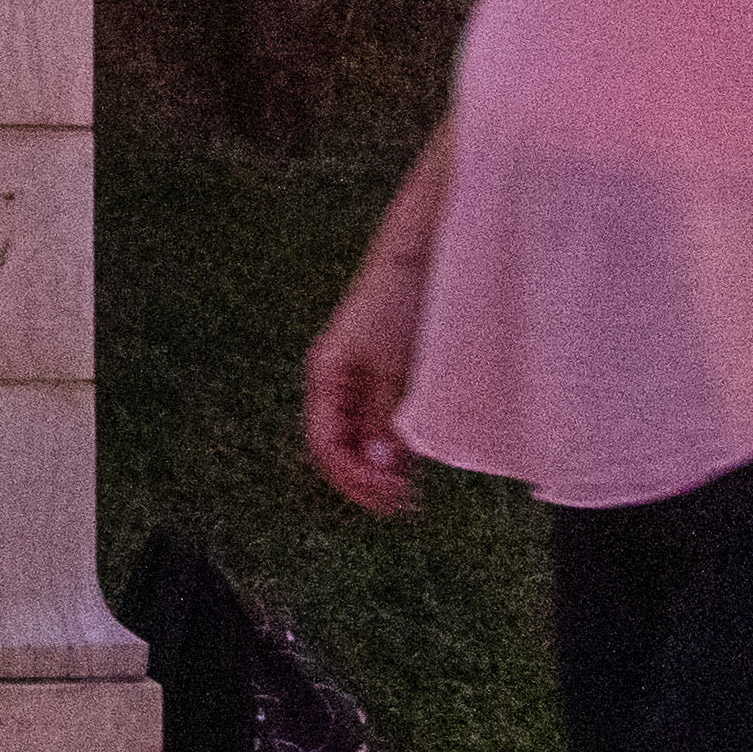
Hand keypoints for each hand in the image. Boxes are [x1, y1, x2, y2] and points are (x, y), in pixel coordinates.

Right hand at [300, 236, 434, 515]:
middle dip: (367, 480)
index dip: (357, 480)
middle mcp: (337, 380)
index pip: (326, 446)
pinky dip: (394, 445)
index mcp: (326, 375)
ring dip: (381, 467)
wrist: (426, 249)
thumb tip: (383, 469)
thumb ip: (387, 417)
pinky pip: (379, 421)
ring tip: (414, 486)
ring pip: (360, 438)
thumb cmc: (404, 298)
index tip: (396, 498)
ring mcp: (360, 377)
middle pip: (339, 447)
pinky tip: (418, 456)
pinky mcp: (386, 372)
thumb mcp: (397, 367)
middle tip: (406, 502)